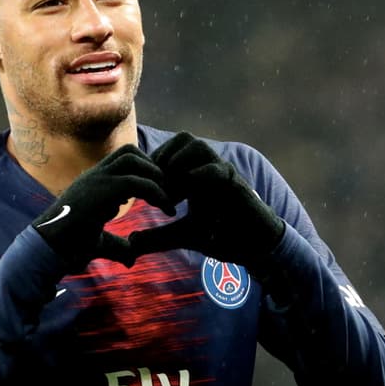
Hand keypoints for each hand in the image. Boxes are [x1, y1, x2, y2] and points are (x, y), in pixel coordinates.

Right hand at [33, 144, 174, 269]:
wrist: (47, 249)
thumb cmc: (67, 248)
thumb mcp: (99, 244)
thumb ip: (117, 246)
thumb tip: (131, 259)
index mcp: (93, 183)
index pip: (122, 160)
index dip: (145, 171)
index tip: (159, 193)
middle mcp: (94, 176)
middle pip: (129, 152)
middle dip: (153, 167)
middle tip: (168, 192)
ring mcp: (96, 180)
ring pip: (133, 159)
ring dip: (156, 175)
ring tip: (168, 198)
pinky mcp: (101, 192)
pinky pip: (136, 182)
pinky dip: (157, 192)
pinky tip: (166, 209)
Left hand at [128, 132, 284, 269]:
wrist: (253, 246)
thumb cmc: (220, 236)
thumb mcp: (183, 236)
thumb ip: (158, 238)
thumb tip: (130, 241)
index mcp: (193, 175)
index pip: (169, 151)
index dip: (154, 163)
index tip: (144, 187)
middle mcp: (207, 169)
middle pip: (183, 139)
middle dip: (164, 156)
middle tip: (155, 182)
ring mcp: (222, 174)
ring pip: (199, 147)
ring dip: (179, 161)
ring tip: (169, 184)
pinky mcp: (236, 186)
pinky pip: (219, 169)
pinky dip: (202, 174)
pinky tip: (189, 187)